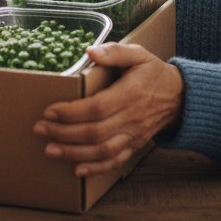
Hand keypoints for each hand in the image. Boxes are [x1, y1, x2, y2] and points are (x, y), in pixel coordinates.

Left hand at [32, 43, 183, 176]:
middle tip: (40, 128)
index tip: (49, 110)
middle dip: (63, 133)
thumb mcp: (138, 54)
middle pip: (94, 132)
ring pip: (101, 151)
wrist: (180, 97)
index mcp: (130, 94)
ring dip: (73, 153)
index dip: (71, 112)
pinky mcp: (134, 146)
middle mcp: (131, 119)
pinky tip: (76, 169)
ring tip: (49, 149)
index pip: (96, 108)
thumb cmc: (153, 72)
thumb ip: (115, 52)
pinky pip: (114, 161)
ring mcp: (133, 136)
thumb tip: (90, 51)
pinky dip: (95, 168)